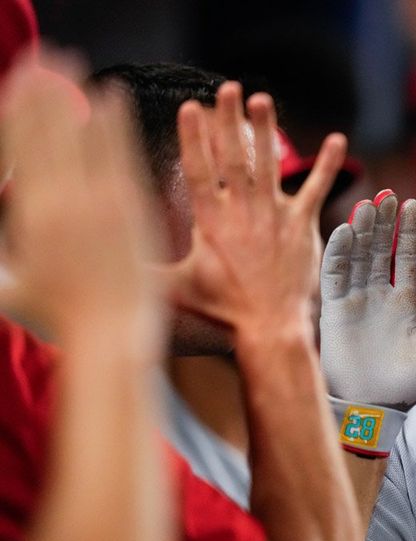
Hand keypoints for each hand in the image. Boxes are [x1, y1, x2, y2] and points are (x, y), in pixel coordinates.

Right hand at [0, 55, 162, 345]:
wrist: (111, 337)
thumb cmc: (57, 317)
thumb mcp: (6, 283)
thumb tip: (1, 203)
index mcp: (30, 216)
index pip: (20, 148)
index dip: (18, 110)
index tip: (17, 83)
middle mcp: (65, 204)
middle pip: (50, 133)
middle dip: (44, 93)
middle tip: (43, 60)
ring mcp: (103, 205)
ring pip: (87, 137)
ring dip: (78, 99)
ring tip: (73, 68)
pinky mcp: (134, 211)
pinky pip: (123, 157)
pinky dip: (116, 126)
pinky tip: (113, 100)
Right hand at [167, 82, 346, 341]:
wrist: (269, 326)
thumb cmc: (222, 309)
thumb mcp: (175, 288)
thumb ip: (145, 269)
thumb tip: (106, 266)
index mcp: (210, 221)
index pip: (199, 170)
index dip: (195, 138)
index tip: (191, 107)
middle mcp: (242, 212)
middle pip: (234, 157)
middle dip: (229, 121)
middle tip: (228, 88)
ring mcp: (274, 216)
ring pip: (270, 164)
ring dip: (267, 129)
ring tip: (262, 98)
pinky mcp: (302, 225)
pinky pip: (317, 189)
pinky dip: (326, 164)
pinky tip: (337, 139)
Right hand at [319, 192, 415, 406]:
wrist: (375, 406)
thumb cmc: (409, 382)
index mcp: (403, 303)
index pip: (407, 258)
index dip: (409, 233)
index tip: (413, 205)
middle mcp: (377, 296)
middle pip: (380, 250)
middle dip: (384, 223)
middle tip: (389, 195)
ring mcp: (354, 301)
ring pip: (357, 257)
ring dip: (362, 231)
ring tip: (369, 204)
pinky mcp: (333, 310)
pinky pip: (334, 276)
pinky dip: (337, 253)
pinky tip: (344, 230)